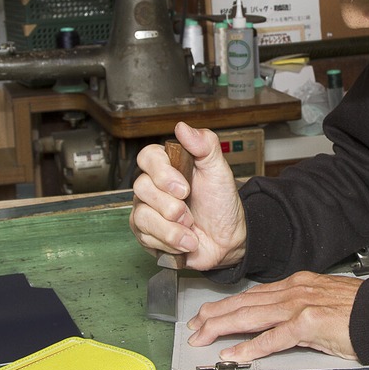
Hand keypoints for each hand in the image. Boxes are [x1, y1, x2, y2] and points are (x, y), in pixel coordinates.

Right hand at [130, 122, 246, 269]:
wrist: (227, 239)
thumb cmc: (221, 204)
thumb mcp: (219, 171)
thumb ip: (205, 145)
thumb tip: (183, 127)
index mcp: (168, 166)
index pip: (147, 157)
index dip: (161, 173)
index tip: (184, 188)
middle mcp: (153, 186)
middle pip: (141, 187)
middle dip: (169, 206)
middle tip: (188, 213)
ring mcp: (147, 210)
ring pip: (141, 215)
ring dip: (172, 228)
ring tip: (191, 229)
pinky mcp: (146, 233)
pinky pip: (145, 236)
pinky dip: (170, 242)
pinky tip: (185, 241)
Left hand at [187, 271, 362, 361]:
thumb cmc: (359, 313)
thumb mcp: (323, 302)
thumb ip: (298, 309)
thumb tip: (277, 322)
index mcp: (298, 283)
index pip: (254, 294)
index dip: (228, 304)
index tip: (209, 313)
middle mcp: (295, 290)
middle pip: (245, 302)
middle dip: (215, 315)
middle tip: (195, 327)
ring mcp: (301, 305)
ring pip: (251, 315)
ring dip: (223, 328)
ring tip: (203, 338)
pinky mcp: (309, 324)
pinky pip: (273, 337)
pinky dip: (250, 347)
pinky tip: (234, 354)